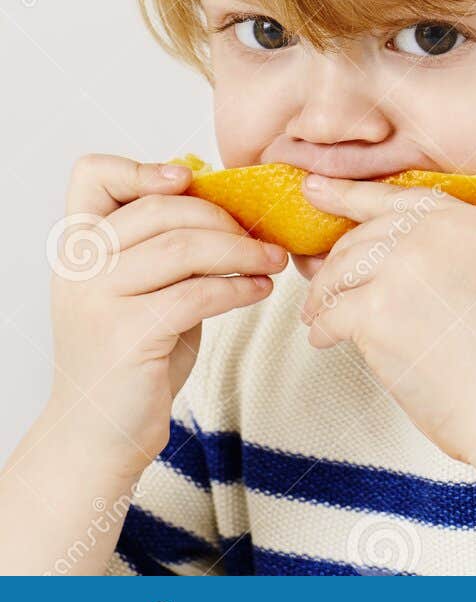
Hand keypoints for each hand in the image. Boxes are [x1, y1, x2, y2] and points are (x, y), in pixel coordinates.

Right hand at [46, 155, 288, 480]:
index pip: (93, 175)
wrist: (99, 433)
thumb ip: (160, 243)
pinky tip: (259, 290)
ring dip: (242, 250)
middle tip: (261, 235)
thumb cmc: (129, 352)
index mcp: (77, 246)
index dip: (143, 167)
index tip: (190, 179)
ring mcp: (98, 300)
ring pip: (185, 246)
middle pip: (162, 208)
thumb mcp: (137, 287)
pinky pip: (198, 293)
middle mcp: (79, 267)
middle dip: (223, 217)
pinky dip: (239, 286)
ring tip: (272, 260)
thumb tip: (220, 194)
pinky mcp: (127, 335)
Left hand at [299, 176, 475, 465]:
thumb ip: (444, 250)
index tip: (315, 190)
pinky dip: (323, 329)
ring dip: (323, 298)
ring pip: (339, 271)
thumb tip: (373, 252)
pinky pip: (332, 314)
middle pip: (361, 236)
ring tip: (318, 317)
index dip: (348, 194)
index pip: (394, 197)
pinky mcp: (378, 310)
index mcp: (466, 220)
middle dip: (333, 266)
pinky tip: (326, 340)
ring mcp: (404, 267)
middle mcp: (434, 232)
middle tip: (319, 288)